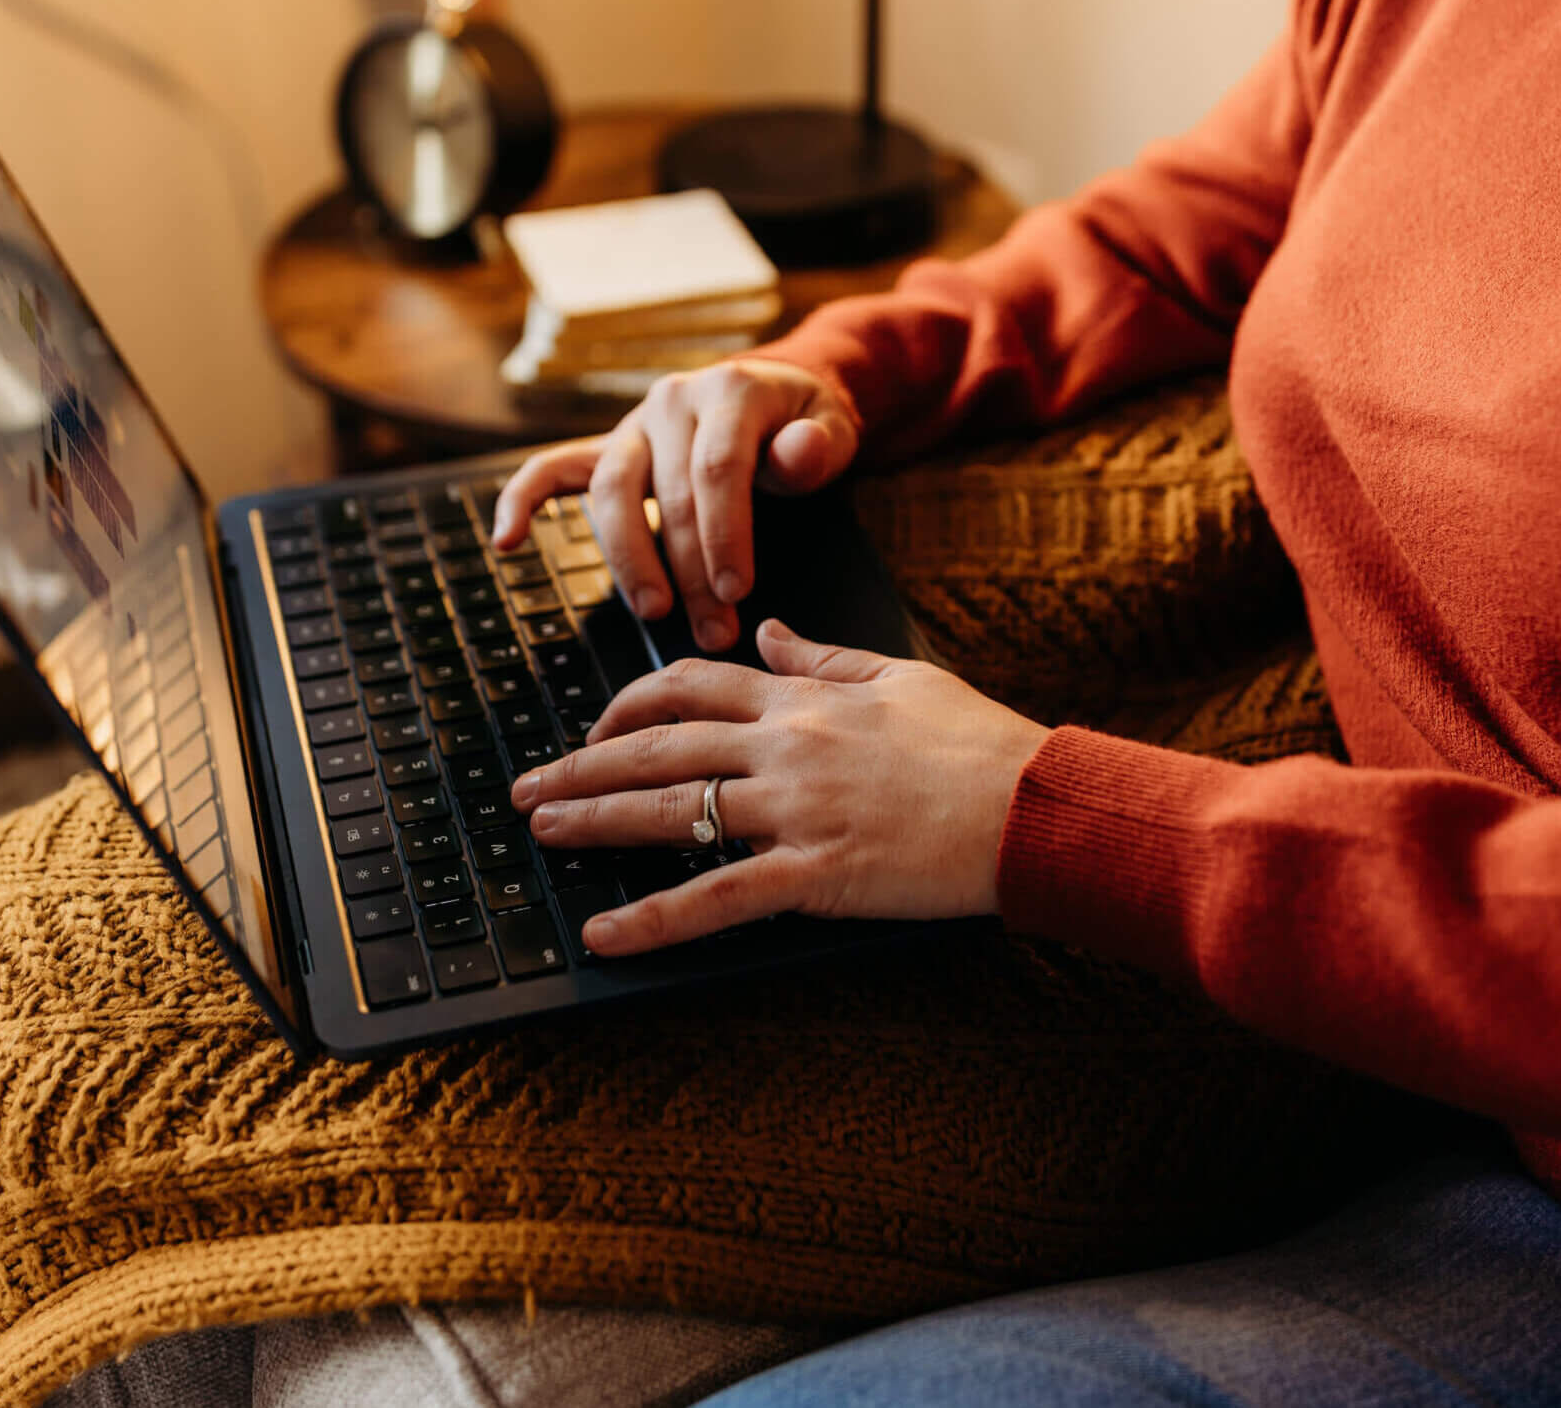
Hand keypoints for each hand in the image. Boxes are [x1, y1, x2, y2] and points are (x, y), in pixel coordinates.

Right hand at [492, 361, 858, 652]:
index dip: (724, 534)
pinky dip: (523, 501)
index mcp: (729, 391)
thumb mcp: (830, 428)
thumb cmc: (803, 426)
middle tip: (713, 629)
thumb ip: (817, 445)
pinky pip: (552, 470)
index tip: (737, 591)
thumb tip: (799, 453)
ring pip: (611, 491)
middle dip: (689, 569)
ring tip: (653, 611)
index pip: (717, 469)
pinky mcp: (607, 450)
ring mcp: (633, 425)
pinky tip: (506, 542)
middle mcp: (672, 401)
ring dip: (628, 559)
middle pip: (668, 492)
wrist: (776, 399)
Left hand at [509, 620, 1049, 956]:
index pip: (691, 687)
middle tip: (528, 788)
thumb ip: (823, 655)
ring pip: (671, 812)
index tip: (596, 727)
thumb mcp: (900, 676)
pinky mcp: (814, 874)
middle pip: (658, 749)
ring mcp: (794, 811)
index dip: (630, 705)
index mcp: (802, 700)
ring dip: (594, 822)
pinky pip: (716, 898)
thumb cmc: (978, 742)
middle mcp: (784, 747)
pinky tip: (604, 932)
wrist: (1032, 805)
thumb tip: (769, 628)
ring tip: (541, 834)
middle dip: (581, 766)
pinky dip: (652, 918)